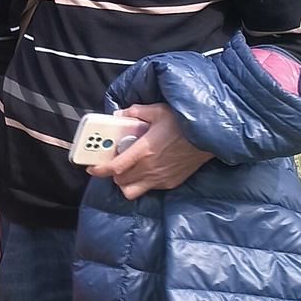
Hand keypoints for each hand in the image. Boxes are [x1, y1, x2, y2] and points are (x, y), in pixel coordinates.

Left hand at [83, 102, 211, 198]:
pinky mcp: (170, 183)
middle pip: (120, 180)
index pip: (114, 168)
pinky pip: (148, 189)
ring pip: (132, 190)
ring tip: (129, 169)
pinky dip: (142, 182)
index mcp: (144, 151)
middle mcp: (150, 168)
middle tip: (114, 162)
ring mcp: (160, 178)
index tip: (91, 167)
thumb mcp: (159, 111)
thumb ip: (136, 112)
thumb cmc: (185, 123)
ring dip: (126, 181)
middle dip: (113, 173)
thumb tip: (120, 114)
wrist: (209, 138)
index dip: (99, 170)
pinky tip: (147, 169)